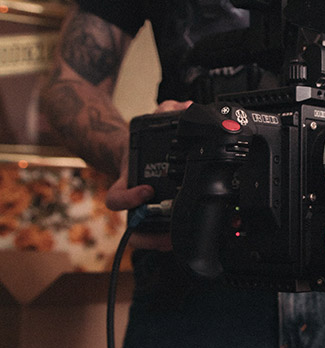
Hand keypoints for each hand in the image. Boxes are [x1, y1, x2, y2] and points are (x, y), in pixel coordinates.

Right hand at [105, 100, 191, 249]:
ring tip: (177, 240)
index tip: (146, 190)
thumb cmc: (141, 146)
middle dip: (149, 232)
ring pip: (142, 237)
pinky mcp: (155, 217)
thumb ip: (164, 112)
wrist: (132, 157)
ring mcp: (142, 212)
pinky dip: (166, 240)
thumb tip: (184, 107)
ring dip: (159, 241)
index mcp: (126, 182)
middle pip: (133, 227)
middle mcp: (132, 201)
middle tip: (168, 232)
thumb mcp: (149, 126)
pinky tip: (185, 238)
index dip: (129, 199)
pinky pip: (155, 237)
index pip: (116, 199)